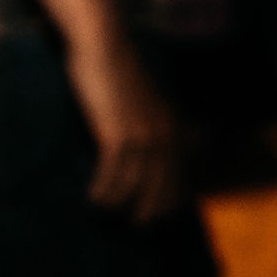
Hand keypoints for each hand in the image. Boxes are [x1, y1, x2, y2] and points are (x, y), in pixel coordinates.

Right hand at [65, 33, 180, 223]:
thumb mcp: (151, 105)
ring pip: (137, 188)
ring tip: (106, 215)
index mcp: (177, 133)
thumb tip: (167, 152)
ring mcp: (145, 138)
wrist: (105, 46)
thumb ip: (161, 129)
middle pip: (164, 191)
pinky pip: (113, 176)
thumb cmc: (122, 75)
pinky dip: (104, 193)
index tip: (158, 220)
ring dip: (120, 207)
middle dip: (151, 215)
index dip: (171, 205)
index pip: (181, 181)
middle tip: (136, 230)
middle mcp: (167, 138)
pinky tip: (94, 201)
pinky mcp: (119, 134)